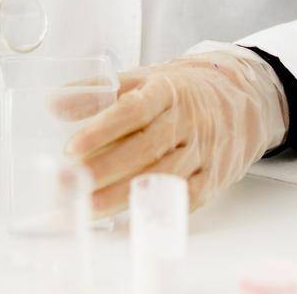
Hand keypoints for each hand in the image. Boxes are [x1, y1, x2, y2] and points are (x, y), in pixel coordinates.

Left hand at [62, 48, 287, 216]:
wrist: (242, 97)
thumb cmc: (184, 89)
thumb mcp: (145, 77)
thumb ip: (99, 91)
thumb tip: (54, 103)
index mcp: (168, 91)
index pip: (133, 110)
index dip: (102, 130)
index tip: (72, 148)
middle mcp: (188, 122)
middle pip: (144, 149)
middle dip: (103, 170)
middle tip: (68, 184)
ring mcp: (203, 151)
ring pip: (161, 177)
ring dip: (121, 195)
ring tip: (86, 206)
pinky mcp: (214, 177)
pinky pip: (184, 199)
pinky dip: (156, 210)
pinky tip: (127, 220)